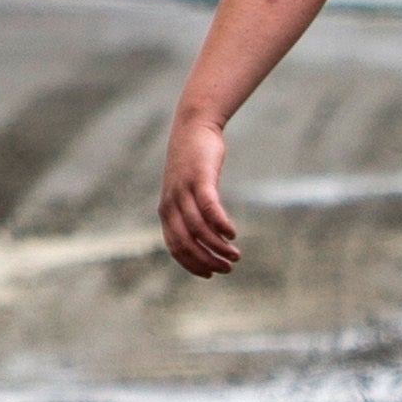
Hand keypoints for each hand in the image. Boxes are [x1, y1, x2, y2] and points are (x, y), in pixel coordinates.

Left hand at [155, 109, 243, 280]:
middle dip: (207, 261)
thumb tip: (205, 235)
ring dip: (218, 247)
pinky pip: (209, 208)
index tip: (210, 275)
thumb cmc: (193, 162)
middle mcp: (171, 203)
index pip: (175, 247)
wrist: (193, 127)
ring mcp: (184, 191)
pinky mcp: (200, 179)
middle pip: (187, 242)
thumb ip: (190, 212)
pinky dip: (220, 225)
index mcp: (167, 210)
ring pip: (199, 229)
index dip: (192, 264)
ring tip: (235, 256)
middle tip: (227, 269)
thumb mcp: (188, 191)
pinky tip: (232, 234)